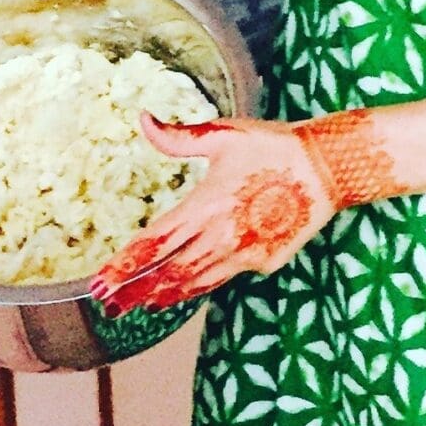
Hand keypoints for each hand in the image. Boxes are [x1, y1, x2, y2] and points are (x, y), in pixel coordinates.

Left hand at [89, 114, 336, 312]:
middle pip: (167, 272)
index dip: (123, 266)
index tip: (98, 283)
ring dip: (162, 296)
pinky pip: (222, 279)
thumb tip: (141, 120)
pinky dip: (196, 289)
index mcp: (205, 204)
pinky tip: (180, 293)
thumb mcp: (223, 134)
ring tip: (137, 306)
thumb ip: (178, 137)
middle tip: (106, 305)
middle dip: (133, 290)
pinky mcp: (263, 263)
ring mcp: (243, 254)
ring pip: (193, 283)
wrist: (327, 168)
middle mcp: (220, 236)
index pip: (153, 243)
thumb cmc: (273, 146)